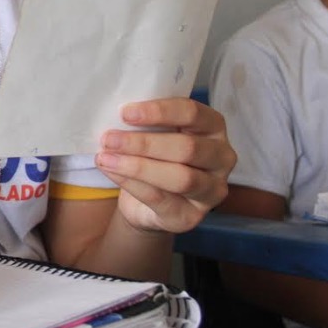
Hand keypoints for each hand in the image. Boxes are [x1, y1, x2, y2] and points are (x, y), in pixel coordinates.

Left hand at [95, 97, 234, 233]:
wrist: (146, 203)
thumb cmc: (154, 156)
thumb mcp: (155, 133)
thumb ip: (147, 123)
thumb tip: (117, 114)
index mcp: (214, 127)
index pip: (192, 113)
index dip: (159, 111)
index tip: (125, 113)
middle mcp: (222, 158)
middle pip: (187, 148)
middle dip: (143, 143)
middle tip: (109, 139)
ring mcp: (212, 190)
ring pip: (180, 177)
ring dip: (138, 166)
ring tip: (106, 158)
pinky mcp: (192, 216)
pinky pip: (161, 199)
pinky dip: (132, 184)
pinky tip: (111, 172)